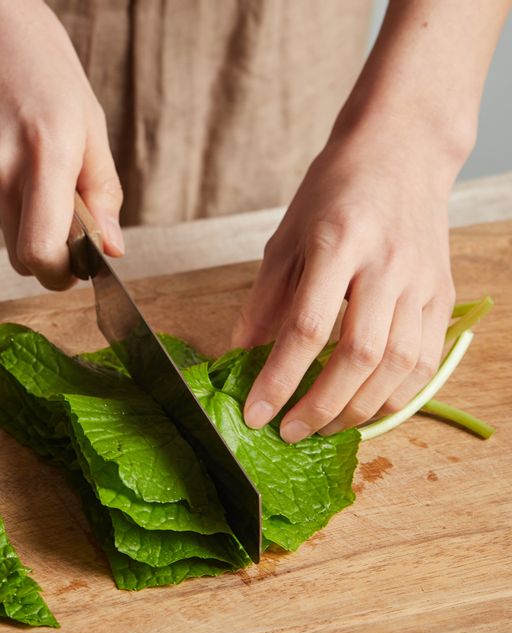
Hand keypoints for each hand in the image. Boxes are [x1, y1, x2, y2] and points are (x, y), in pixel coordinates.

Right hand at [0, 0, 123, 288]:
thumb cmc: (37, 60)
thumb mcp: (88, 119)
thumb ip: (101, 192)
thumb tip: (110, 250)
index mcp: (45, 154)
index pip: (40, 255)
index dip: (58, 274)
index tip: (71, 268)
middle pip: (19, 254)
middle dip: (42, 246)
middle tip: (53, 207)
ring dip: (15, 205)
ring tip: (16, 149)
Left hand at [232, 127, 459, 442]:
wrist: (402, 150)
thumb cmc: (335, 190)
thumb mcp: (285, 237)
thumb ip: (264, 299)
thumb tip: (241, 355)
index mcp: (337, 242)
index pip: (306, 328)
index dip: (279, 380)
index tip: (255, 413)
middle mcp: (385, 264)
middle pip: (358, 355)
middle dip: (319, 406)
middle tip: (288, 432)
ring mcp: (421, 280)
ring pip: (396, 365)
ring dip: (356, 410)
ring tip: (321, 427)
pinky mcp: (442, 293)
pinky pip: (425, 360)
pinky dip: (395, 395)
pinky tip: (365, 409)